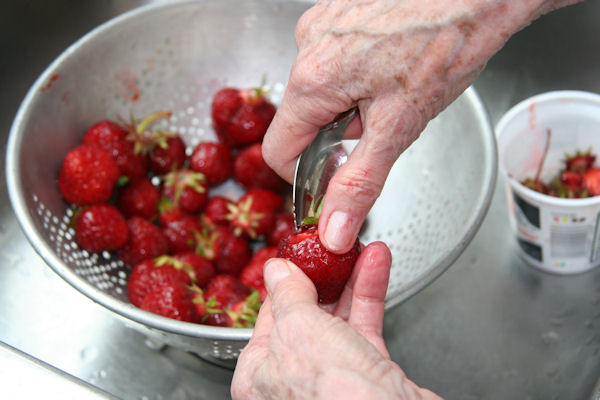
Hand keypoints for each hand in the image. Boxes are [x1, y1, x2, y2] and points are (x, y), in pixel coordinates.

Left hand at [231, 242, 440, 399]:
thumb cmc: (335, 393)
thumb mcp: (297, 328)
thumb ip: (288, 294)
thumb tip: (278, 272)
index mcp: (260, 376)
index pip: (269, 317)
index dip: (285, 282)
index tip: (298, 256)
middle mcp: (294, 380)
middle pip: (306, 314)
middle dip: (321, 276)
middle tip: (329, 249)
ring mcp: (332, 377)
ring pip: (338, 317)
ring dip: (349, 279)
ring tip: (357, 248)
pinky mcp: (368, 374)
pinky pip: (365, 324)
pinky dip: (370, 293)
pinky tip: (375, 265)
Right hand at [262, 0, 579, 252]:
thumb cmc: (447, 43)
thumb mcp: (400, 126)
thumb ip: (360, 183)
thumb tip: (333, 229)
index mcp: (313, 80)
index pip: (278, 152)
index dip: (306, 176)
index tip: (338, 179)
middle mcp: (307, 45)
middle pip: (303, 119)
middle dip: (339, 133)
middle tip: (384, 120)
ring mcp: (322, 22)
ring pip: (321, 89)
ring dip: (351, 101)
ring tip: (394, 86)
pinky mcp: (339, 10)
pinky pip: (333, 58)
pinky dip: (357, 72)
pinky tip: (390, 63)